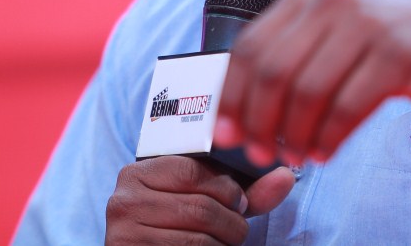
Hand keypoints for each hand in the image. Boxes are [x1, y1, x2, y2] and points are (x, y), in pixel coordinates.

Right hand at [104, 156, 294, 244]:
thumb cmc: (175, 230)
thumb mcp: (202, 202)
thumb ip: (242, 192)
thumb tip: (285, 176)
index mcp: (137, 174)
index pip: (192, 171)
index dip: (226, 190)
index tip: (238, 203)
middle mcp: (125, 200)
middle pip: (200, 208)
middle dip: (232, 224)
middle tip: (236, 231)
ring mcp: (124, 234)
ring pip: (198, 240)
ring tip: (223, 245)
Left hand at [213, 0, 410, 166]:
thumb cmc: (373, 44)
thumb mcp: (324, 37)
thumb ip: (283, 65)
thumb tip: (234, 117)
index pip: (250, 48)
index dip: (232, 95)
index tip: (224, 133)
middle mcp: (329, 5)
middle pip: (275, 72)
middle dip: (260, 121)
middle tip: (258, 154)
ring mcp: (364, 26)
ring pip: (309, 91)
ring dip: (295, 135)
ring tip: (295, 157)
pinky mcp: (396, 54)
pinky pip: (349, 106)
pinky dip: (329, 137)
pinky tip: (324, 153)